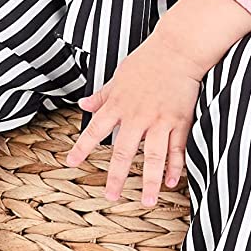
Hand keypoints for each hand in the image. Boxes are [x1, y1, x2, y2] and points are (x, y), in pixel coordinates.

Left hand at [65, 38, 204, 205]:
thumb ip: (102, 95)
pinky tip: (171, 182)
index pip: (94, 131)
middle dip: (116, 177)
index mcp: (118, 105)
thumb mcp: (118, 76)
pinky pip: (176, 149)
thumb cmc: (148, 60)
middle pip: (123, 152)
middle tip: (111, 196)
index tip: (71, 163)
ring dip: (149, 182)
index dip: (81, 148)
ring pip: (153, 157)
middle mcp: (136, 116)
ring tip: (146, 201)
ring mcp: (159, 121)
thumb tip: (83, 104)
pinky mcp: (179, 121)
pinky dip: (174, 167)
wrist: (177, 50)